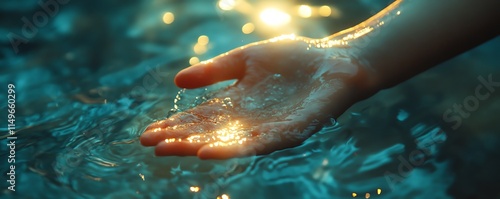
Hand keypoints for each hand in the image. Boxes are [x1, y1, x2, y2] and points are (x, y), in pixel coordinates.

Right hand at [140, 35, 369, 158]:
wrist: (335, 60)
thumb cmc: (294, 58)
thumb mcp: (246, 59)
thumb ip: (215, 71)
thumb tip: (177, 80)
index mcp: (237, 103)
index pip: (200, 118)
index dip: (175, 125)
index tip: (148, 133)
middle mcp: (249, 121)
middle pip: (209, 133)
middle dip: (180, 139)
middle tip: (152, 146)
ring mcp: (269, 128)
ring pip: (229, 142)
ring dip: (199, 147)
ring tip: (173, 151)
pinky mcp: (290, 132)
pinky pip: (260, 144)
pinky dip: (233, 149)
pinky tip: (209, 152)